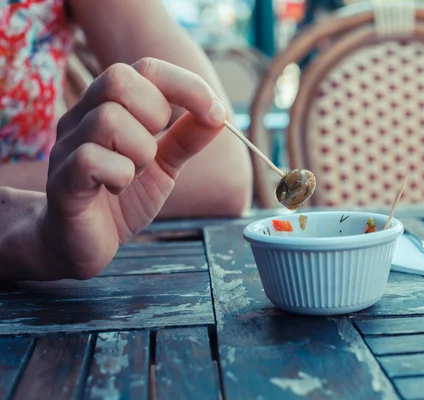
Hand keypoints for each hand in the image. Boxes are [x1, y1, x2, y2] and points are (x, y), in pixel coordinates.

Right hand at [43, 58, 227, 278]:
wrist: (83, 243)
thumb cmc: (121, 198)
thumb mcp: (164, 166)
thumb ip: (186, 139)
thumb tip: (220, 114)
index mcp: (110, 108)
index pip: (147, 69)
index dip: (187, 85)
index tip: (216, 113)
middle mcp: (83, 118)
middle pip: (119, 79)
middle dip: (155, 113)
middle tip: (154, 149)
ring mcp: (68, 147)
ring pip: (108, 119)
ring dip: (140, 150)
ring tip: (135, 173)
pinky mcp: (62, 180)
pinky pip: (91, 159)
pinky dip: (119, 174)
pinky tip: (117, 189)